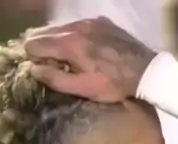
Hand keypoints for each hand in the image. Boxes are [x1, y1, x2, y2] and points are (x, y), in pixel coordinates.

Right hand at [24, 17, 155, 101]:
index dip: (32, 56)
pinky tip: (81, 48)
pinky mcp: (101, 21)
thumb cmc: (113, 84)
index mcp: (69, 44)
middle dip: (41, 46)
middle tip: (47, 63)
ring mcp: (89, 21)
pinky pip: (78, 24)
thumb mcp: (83, 88)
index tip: (38, 67)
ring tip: (62, 56)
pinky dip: (73, 34)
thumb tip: (33, 69)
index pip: (34, 43)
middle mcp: (76, 26)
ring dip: (56, 40)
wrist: (145, 70)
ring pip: (61, 26)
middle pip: (44, 31)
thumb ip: (56, 79)